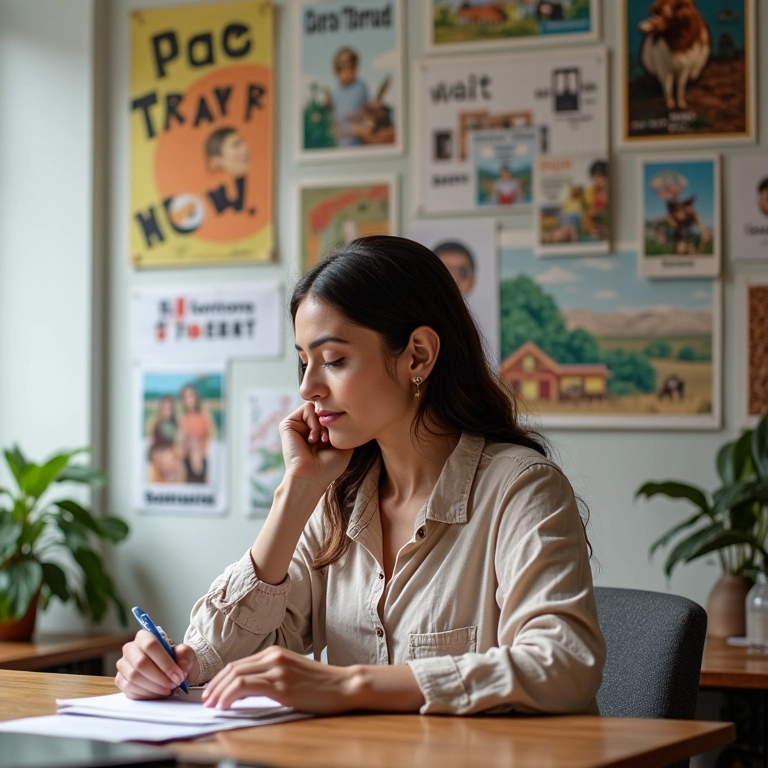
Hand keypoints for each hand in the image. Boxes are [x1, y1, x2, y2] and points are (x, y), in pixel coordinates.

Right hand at [115, 630, 198, 699]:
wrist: (170, 671)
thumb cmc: (176, 659)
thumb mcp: (186, 653)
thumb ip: (185, 657)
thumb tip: (181, 669)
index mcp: (144, 636)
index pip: (150, 645)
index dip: (165, 662)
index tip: (177, 675)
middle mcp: (130, 649)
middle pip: (140, 663)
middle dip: (160, 677)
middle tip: (173, 684)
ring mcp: (123, 665)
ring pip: (134, 678)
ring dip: (154, 687)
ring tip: (167, 689)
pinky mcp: (120, 681)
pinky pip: (130, 690)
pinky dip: (147, 694)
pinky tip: (158, 693)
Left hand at [201, 646, 355, 714]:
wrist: (343, 685)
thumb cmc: (319, 684)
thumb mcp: (291, 673)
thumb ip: (270, 676)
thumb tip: (245, 690)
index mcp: (274, 652)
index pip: (238, 664)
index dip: (219, 679)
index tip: (211, 693)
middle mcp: (273, 657)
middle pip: (233, 668)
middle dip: (214, 686)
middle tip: (205, 701)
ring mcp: (277, 670)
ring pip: (236, 676)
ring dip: (218, 692)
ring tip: (212, 705)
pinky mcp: (282, 685)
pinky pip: (246, 687)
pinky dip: (230, 695)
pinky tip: (225, 705)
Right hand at [279, 403, 352, 490]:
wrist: (312, 477)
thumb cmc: (328, 467)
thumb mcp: (343, 445)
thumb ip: (344, 427)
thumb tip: (344, 410)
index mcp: (317, 431)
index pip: (330, 412)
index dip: (337, 420)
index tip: (338, 438)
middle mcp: (306, 427)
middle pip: (324, 407)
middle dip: (330, 421)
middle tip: (328, 439)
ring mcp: (297, 425)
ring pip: (316, 405)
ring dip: (322, 423)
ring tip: (321, 440)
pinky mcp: (288, 424)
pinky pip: (307, 408)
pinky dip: (314, 422)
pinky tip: (312, 439)